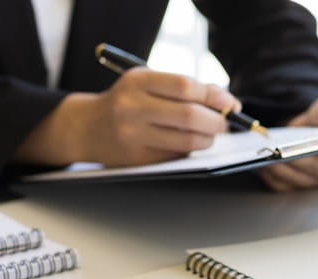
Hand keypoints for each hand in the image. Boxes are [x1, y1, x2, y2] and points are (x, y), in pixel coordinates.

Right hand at [15, 67, 235, 165]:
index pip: (185, 86)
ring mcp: (132, 134)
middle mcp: (132, 106)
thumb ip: (186, 88)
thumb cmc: (128, 101)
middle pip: (189, 115)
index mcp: (138, 81)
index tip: (230, 103)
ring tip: (207, 134)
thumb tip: (228, 101)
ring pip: (187, 140)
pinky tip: (185, 143)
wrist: (88, 127)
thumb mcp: (149, 83)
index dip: (214, 96)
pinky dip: (189, 150)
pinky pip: (176, 155)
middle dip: (216, 121)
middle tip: (222, 123)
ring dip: (207, 139)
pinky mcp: (136, 158)